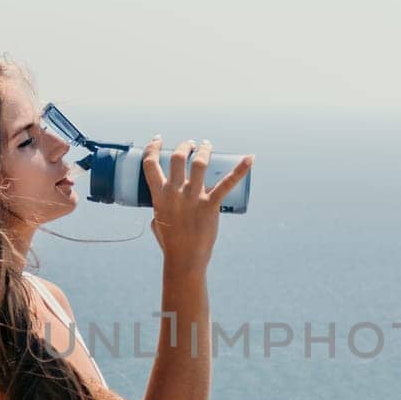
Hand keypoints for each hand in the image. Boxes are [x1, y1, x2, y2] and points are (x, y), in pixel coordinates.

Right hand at [142, 137, 253, 268]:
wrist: (184, 259)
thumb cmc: (170, 243)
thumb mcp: (157, 222)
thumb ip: (158, 210)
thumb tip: (161, 206)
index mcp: (158, 195)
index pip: (150, 164)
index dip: (152, 147)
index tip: (158, 140)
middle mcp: (174, 192)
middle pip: (177, 157)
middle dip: (184, 146)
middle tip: (190, 144)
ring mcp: (193, 197)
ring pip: (198, 163)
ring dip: (203, 150)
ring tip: (206, 145)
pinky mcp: (210, 205)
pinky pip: (227, 184)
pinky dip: (240, 169)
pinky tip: (249, 158)